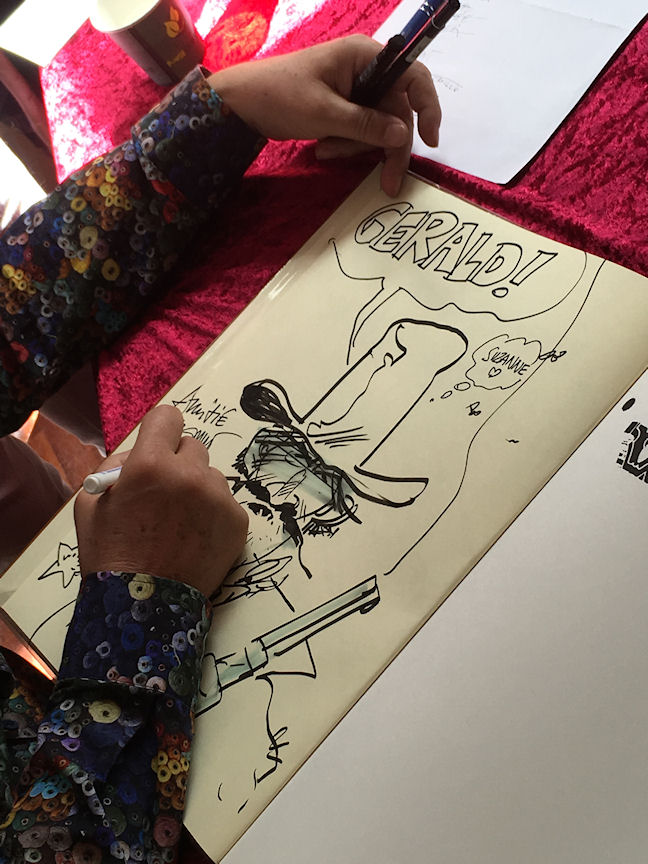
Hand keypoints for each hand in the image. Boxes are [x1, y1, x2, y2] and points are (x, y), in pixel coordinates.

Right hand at [74, 405, 247, 597]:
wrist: (143, 608)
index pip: (168, 417)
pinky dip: (212, 515)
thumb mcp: (91, 504)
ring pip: (211, 476)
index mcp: (149, 464)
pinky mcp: (237, 521)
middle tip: (165, 493)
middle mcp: (189, 475)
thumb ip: (114, 468)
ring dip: (197, 490)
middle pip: (193, 447)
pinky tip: (194, 537)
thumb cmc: (112, 555)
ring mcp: (218, 499)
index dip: (160, 430)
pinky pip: (225, 503)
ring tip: (179, 523)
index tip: (158, 444)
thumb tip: (137, 453)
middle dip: (178, 464)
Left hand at [207, 35, 440, 196]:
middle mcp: (365, 69)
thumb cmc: (279, 96)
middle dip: (385, 146)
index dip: (427, 107)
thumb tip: (403, 135)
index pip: (413, 76)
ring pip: (377, 127)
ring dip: (356, 147)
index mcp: (364, 56)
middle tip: (387, 183)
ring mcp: (354, 89)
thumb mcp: (324, 114)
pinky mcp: (343, 107)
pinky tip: (323, 149)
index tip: (431, 140)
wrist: (241, 104)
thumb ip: (366, 125)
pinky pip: (359, 131)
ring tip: (325, 151)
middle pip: (396, 112)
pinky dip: (346, 145)